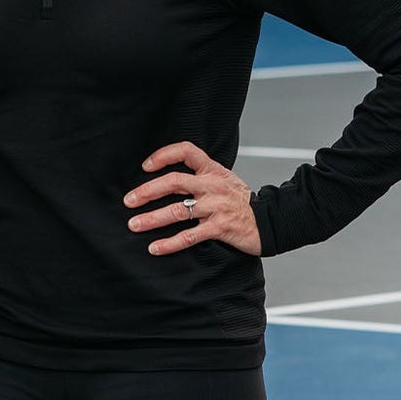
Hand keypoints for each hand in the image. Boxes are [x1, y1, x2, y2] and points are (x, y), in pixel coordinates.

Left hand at [125, 140, 262, 256]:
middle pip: (174, 182)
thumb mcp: (224, 181)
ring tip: (134, 225)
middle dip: (147, 191)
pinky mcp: (219, 228)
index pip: (186, 151)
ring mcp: (216, 207)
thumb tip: (167, 181)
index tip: (146, 166)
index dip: (164, 155)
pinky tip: (155, 248)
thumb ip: (200, 177)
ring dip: (152, 218)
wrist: (271, 221)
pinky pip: (189, 236)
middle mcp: (212, 186)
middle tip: (129, 201)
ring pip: (178, 211)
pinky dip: (170, 243)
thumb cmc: (242, 202)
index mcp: (213, 170)